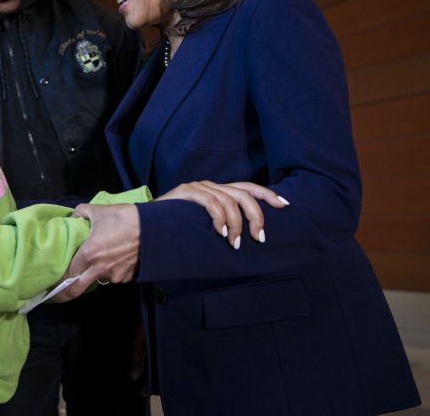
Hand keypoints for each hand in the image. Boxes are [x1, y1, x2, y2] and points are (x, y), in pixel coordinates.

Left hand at [49, 203, 139, 301]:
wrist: (154, 228)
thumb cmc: (124, 218)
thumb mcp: (99, 211)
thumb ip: (80, 213)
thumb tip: (73, 217)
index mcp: (88, 254)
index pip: (67, 274)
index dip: (57, 281)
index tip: (50, 285)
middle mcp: (99, 269)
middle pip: (76, 289)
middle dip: (65, 294)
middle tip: (58, 295)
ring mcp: (114, 275)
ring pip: (97, 279)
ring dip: (93, 273)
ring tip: (98, 259)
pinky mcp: (126, 277)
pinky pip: (113, 277)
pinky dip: (110, 270)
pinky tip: (114, 258)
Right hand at [156, 181, 287, 248]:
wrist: (145, 227)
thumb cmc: (177, 231)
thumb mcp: (205, 227)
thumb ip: (223, 224)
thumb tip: (250, 237)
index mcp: (217, 191)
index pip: (248, 187)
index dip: (268, 195)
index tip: (284, 205)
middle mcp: (210, 186)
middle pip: (244, 195)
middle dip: (256, 217)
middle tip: (258, 238)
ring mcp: (198, 187)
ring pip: (230, 201)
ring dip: (236, 225)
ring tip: (233, 243)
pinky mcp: (186, 192)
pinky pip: (212, 202)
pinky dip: (220, 219)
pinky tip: (220, 233)